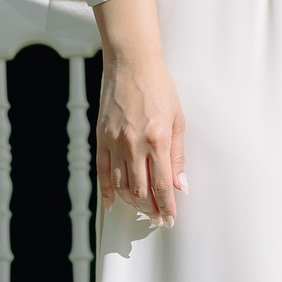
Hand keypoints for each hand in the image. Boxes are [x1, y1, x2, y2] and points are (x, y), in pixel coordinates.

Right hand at [94, 0, 186, 226]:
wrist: (131, 64)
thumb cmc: (159, 87)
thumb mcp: (178, 118)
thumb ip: (178, 154)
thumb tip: (181, 184)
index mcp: (158, 138)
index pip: (162, 184)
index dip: (166, 206)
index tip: (170, 218)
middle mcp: (134, 143)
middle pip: (140, 190)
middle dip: (150, 209)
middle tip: (157, 218)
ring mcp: (115, 141)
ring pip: (121, 185)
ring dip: (132, 202)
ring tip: (142, 209)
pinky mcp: (101, 138)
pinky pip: (103, 172)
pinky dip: (107, 191)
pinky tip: (114, 202)